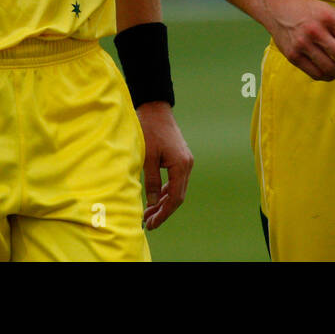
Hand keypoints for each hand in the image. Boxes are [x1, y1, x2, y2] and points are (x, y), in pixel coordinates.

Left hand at [136, 102, 192, 228]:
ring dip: (164, 202)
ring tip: (148, 214)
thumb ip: (151, 182)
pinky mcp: (180, 158)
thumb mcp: (147, 158)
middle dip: (163, 211)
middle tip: (148, 223)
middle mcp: (187, 165)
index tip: (151, 224)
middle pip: (178, 196)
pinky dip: (165, 191)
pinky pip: (175, 180)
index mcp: (181, 165)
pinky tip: (155, 199)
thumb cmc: (149, 130)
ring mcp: (185, 161)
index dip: (163, 213)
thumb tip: (152, 204)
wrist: (156, 109)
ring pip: (177, 189)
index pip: (175, 197)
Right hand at [261, 0, 334, 80]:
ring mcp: (302, 45)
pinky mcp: (292, 56)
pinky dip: (328, 77)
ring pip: (329, 68)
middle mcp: (314, 31)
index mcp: (327, 17)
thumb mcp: (332, 12)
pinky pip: (315, 73)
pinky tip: (333, 73)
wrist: (277, 8)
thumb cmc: (309, 10)